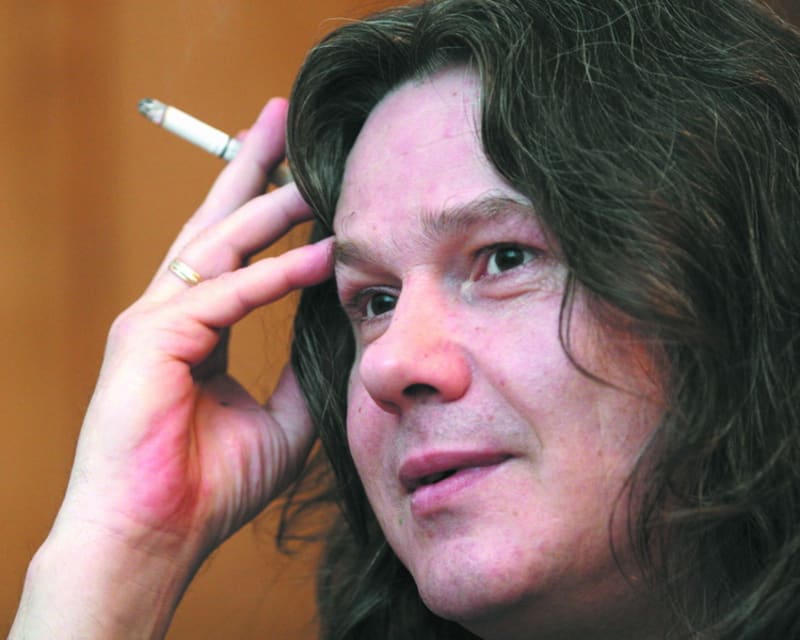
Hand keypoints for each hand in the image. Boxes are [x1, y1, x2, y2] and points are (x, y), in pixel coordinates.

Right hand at [11, 98, 332, 639]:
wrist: (156, 537)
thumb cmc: (210, 484)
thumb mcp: (278, 417)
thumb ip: (302, 368)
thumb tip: (339, 328)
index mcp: (195, 329)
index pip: (233, 252)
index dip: (265, 208)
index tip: (302, 176)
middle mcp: (169, 313)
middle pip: (215, 223)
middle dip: (250, 167)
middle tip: (281, 117)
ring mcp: (153, 320)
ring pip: (217, 244)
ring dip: (268, 203)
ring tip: (314, 172)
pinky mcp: (148, 339)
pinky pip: (224, 294)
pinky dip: (273, 274)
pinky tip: (319, 255)